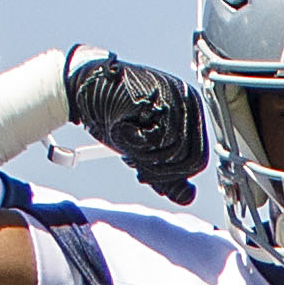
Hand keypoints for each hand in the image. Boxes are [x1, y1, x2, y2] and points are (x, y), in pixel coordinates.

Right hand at [64, 52, 205, 203]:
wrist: (85, 87)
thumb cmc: (114, 113)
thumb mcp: (143, 149)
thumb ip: (165, 173)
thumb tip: (187, 197)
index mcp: (191, 113)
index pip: (197, 159)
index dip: (172, 175)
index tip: (145, 174)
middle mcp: (189, 102)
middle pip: (190, 158)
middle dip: (158, 170)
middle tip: (133, 161)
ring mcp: (177, 96)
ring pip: (175, 150)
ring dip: (144, 155)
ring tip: (125, 139)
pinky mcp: (160, 95)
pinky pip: (158, 137)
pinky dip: (136, 141)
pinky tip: (122, 126)